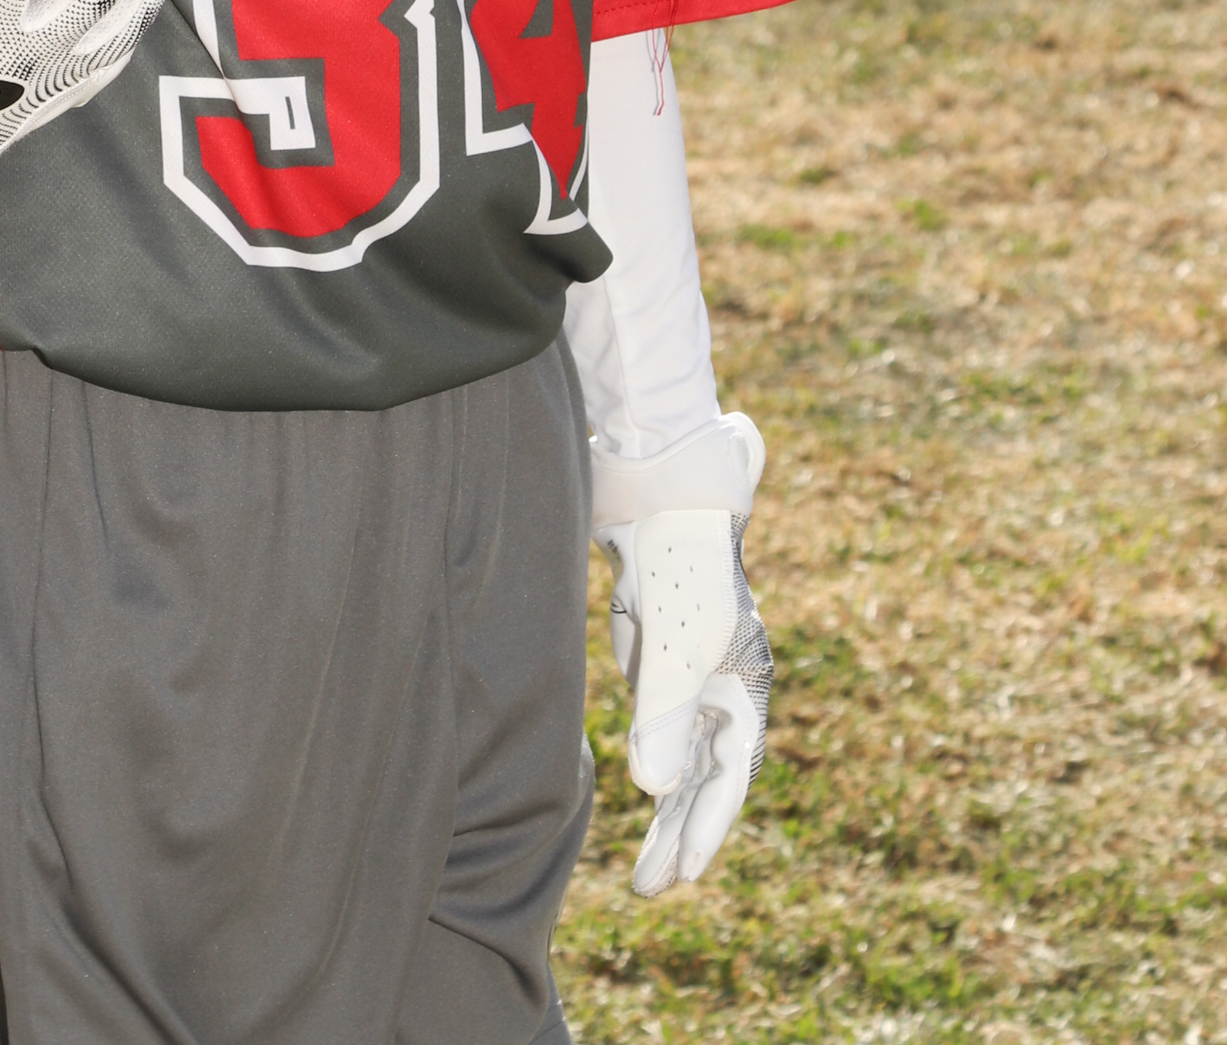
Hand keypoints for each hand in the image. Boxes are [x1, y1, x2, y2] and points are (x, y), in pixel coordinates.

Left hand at [591, 413, 771, 895]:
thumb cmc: (681, 567)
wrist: (659, 499)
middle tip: (654, 888)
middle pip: (708, 777)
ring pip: (683, 760)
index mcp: (747, 685)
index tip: (684, 874)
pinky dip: (652, 766)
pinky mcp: (659, 659)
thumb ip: (665, 716)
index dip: (708, 825)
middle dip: (682, 834)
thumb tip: (652, 791)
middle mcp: (725, 686)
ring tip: (646, 871)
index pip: (731, 773)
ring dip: (666, 812)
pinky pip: (659, 729)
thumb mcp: (676, 645)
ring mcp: (693, 674)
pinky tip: (640, 796)